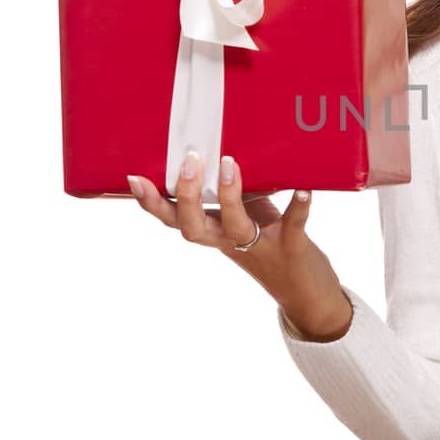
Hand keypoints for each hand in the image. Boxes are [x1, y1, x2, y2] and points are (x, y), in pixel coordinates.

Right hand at [126, 152, 353, 336]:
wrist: (305, 293)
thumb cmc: (270, 245)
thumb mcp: (244, 219)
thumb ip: (231, 192)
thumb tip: (220, 146)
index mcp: (214, 232)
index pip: (174, 220)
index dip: (152, 204)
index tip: (134, 180)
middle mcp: (230, 241)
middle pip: (194, 227)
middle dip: (187, 196)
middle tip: (189, 162)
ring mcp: (259, 246)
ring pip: (236, 225)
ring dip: (230, 194)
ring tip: (229, 164)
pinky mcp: (291, 247)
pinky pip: (294, 225)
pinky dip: (299, 207)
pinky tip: (305, 189)